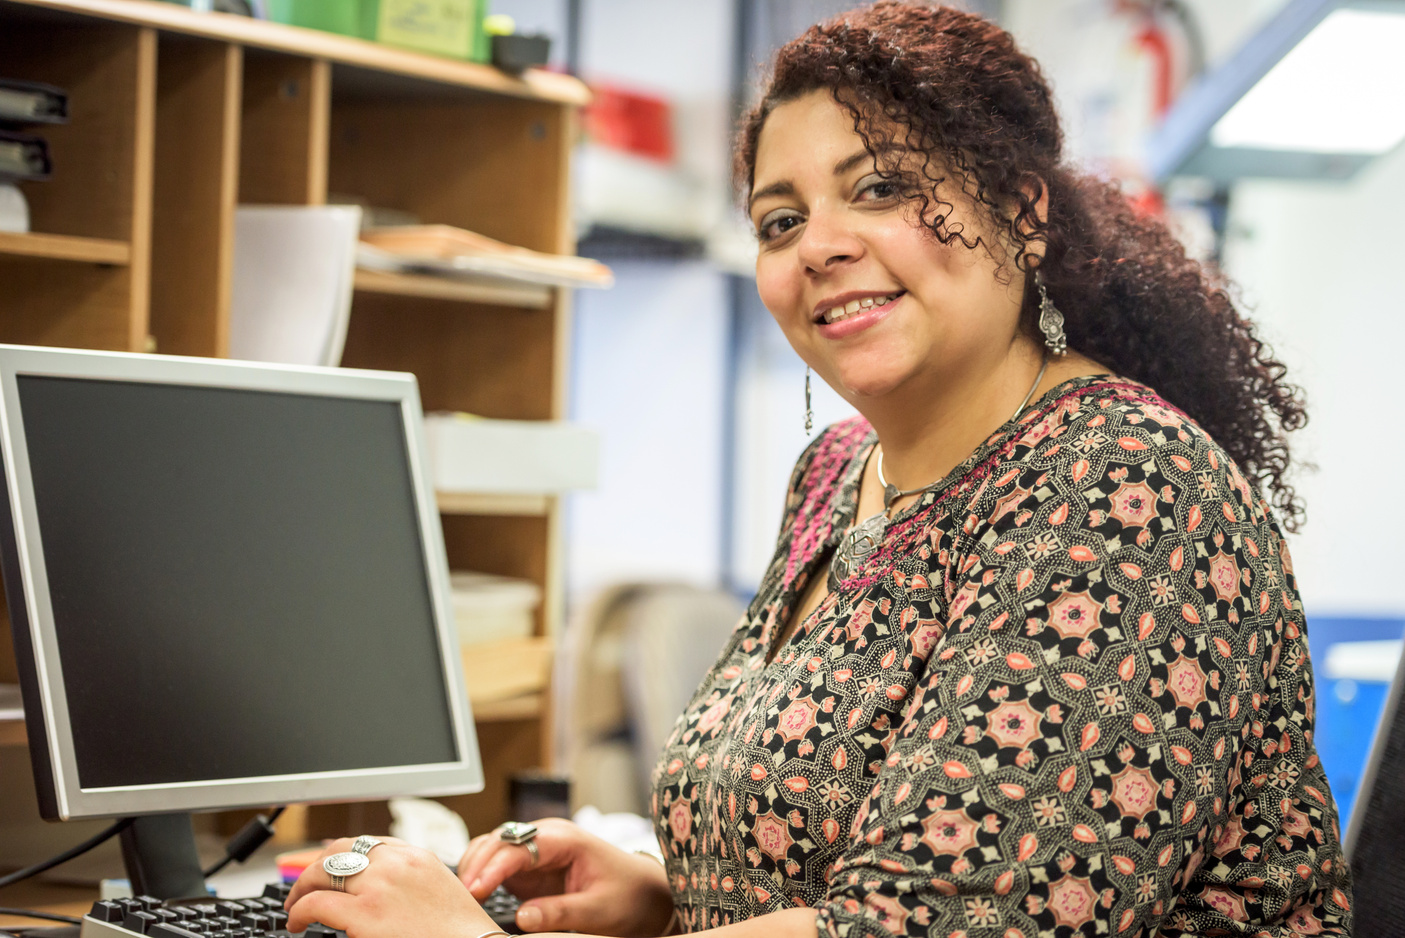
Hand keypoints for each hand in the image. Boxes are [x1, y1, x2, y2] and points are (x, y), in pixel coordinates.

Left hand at [285, 837, 495, 937]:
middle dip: (317, 867)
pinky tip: (297, 924)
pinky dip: (298, 912)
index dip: (343, 855)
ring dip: (302, 888)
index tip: (332, 869)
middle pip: (341, 849)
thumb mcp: (442, 892)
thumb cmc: (460, 934)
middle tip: (306, 887)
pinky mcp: (365, 915)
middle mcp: (397, 864)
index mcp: (418, 857)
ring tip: (296, 905)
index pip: (369, 842)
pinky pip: (316, 905)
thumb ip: (412, 882)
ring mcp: (379, 886)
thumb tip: (381, 891)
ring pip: (322, 872)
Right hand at [456, 818, 672, 935]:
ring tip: (462, 897)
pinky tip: (473, 895)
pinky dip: (481, 875)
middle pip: (498, 841)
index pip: (518, 845)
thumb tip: (522, 918)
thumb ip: (560, 913)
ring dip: (474, 868)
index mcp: (565, 839)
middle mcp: (546, 837)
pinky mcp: (529, 867)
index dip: (493, 867)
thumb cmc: (628, 896)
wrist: (644, 894)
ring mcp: (536, 850)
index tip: (475, 891)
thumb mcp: (598, 910)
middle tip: (462, 898)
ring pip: (491, 849)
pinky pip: (496, 865)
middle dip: (476, 866)